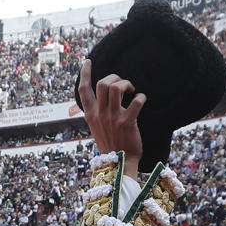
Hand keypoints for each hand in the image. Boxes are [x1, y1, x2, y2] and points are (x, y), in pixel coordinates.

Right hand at [77, 58, 146, 176]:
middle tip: (122, 83)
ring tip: (131, 90)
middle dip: (114, 77)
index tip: (88, 61)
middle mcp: (99, 114)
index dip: (84, 73)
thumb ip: (96, 114)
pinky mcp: (127, 122)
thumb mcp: (96, 129)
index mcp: (90, 115)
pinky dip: (141, 97)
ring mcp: (112, 118)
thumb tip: (99, 101)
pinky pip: (136, 102)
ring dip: (126, 83)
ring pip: (115, 87)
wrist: (119, 164)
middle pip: (102, 83)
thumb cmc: (111, 145)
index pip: (83, 90)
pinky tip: (142, 99)